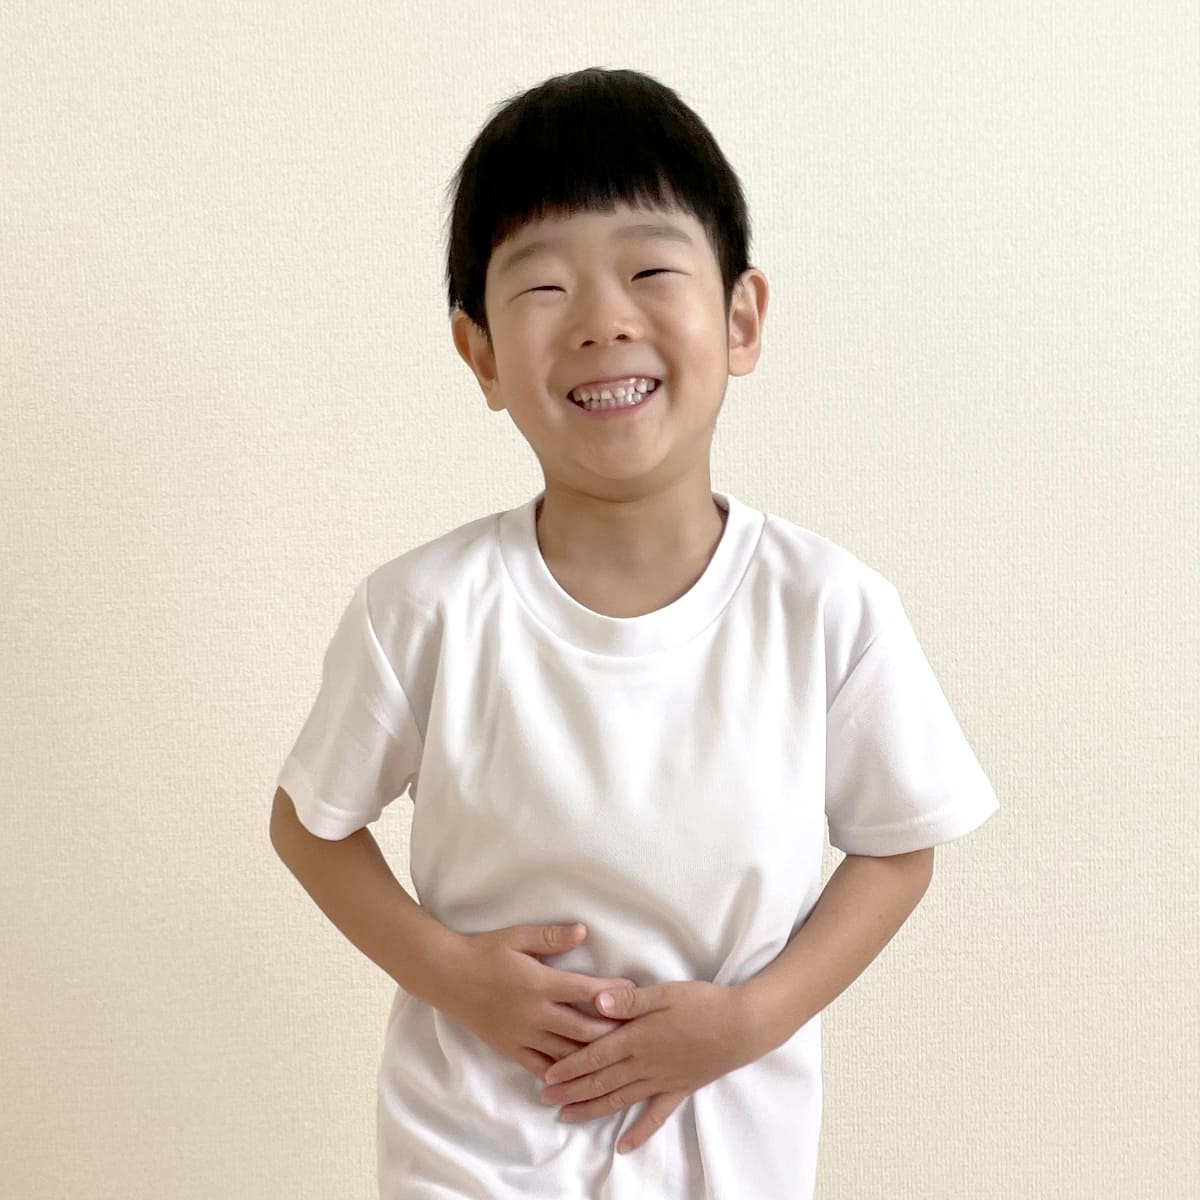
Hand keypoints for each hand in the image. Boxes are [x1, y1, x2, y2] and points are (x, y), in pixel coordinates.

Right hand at [436, 922, 638, 1080]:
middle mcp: (535, 1014)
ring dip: (591, 1056)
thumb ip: (552, 937)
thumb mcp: (518, 936)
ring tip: (614, 1056)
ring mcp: (522, 1035)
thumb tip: (584, 931)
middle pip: (583, 1030)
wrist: (447, 974)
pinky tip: (576, 1076)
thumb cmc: (484, 950)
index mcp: (540, 983)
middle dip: (611, 1032)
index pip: (586, 992)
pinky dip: (560, 1073)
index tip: (634, 994)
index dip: (613, 994)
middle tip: (635, 1031)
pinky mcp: (509, 1048)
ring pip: (565, 1054)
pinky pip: (539, 1067)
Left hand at [538, 980, 752, 1154]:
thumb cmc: (703, 1003)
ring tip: (568, 1117)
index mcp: (638, 1037)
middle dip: (571, 1091)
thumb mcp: (665, 992)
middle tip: (545, 1099)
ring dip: (592, 1109)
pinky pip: (656, 1116)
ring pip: (620, 1099)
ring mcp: (662, 1081)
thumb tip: (596, 1001)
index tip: (547, 1076)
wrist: (743, 1026)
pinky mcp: (679, 1090)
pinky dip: (639, 1132)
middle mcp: (645, 1064)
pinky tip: (624, 1146)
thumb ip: (630, 1000)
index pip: (595, 1055)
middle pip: (601, 1081)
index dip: (570, 1066)